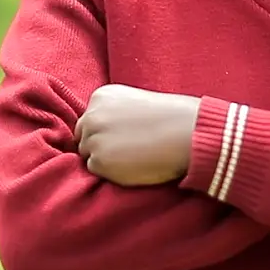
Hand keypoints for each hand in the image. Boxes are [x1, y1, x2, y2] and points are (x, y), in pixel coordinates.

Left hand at [74, 84, 201, 185]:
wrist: (186, 133)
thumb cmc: (170, 118)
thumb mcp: (135, 102)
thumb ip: (115, 113)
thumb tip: (104, 132)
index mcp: (101, 96)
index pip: (90, 120)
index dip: (106, 132)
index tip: (125, 135)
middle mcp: (92, 115)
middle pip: (83, 137)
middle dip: (100, 145)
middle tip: (127, 150)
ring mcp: (94, 138)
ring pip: (88, 155)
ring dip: (105, 160)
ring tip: (133, 156)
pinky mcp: (99, 161)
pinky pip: (96, 171)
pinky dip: (111, 172)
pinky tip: (132, 164)